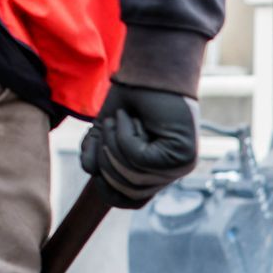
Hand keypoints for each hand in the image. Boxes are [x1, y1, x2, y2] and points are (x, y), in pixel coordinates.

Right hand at [80, 80, 199, 208]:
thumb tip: (90, 172)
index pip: (131, 201)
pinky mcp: (183, 155)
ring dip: (115, 144)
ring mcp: (181, 166)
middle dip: (106, 161)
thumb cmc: (130, 99)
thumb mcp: (104, 133)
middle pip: (128, 192)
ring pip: (133, 177)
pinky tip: (131, 118)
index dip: (107, 189)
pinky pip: (140, 159)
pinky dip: (126, 136)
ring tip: (120, 119)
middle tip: (107, 128)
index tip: (95, 163)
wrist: (148, 71)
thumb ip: (95, 155)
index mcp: (155, 173)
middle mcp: (171, 173)